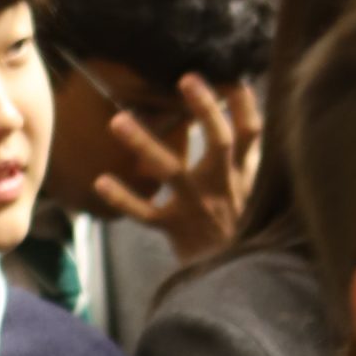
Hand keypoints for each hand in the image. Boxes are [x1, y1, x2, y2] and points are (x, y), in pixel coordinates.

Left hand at [91, 76, 261, 262]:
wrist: (239, 278)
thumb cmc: (243, 231)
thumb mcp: (255, 194)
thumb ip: (247, 163)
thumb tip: (243, 127)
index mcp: (244, 176)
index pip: (252, 134)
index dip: (244, 105)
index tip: (230, 77)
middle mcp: (223, 186)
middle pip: (219, 142)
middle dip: (205, 110)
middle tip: (186, 78)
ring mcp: (197, 206)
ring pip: (171, 170)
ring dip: (144, 144)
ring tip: (118, 120)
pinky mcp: (175, 228)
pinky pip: (145, 212)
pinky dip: (123, 198)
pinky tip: (100, 181)